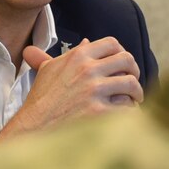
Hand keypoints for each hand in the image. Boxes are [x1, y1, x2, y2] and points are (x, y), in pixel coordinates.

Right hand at [0, 37, 143, 140]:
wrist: (33, 126)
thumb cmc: (41, 100)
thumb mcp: (49, 70)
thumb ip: (68, 54)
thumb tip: (86, 42)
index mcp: (78, 56)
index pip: (112, 44)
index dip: (121, 53)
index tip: (122, 65)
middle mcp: (88, 70)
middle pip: (127, 60)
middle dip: (134, 71)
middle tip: (132, 81)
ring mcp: (94, 90)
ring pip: (131, 84)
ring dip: (135, 93)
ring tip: (133, 100)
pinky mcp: (99, 112)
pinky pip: (127, 107)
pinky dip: (128, 112)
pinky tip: (124, 115)